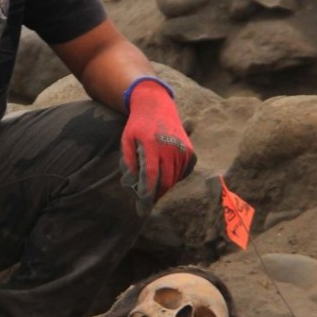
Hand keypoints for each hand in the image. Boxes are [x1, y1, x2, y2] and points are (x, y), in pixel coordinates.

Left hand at [120, 78, 196, 212]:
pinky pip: (182, 173)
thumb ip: (128, 162)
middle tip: (145, 201)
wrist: (157, 106)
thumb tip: (132, 184)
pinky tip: (164, 172)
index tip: (141, 210)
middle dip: (155, 195)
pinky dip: (173, 178)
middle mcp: (170, 147)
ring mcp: (183, 149)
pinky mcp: (190, 151)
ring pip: (174, 179)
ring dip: (163, 186)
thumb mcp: (126, 140)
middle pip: (165, 181)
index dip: (146, 195)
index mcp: (152, 145)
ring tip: (152, 184)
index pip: (151, 176)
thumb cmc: (137, 126)